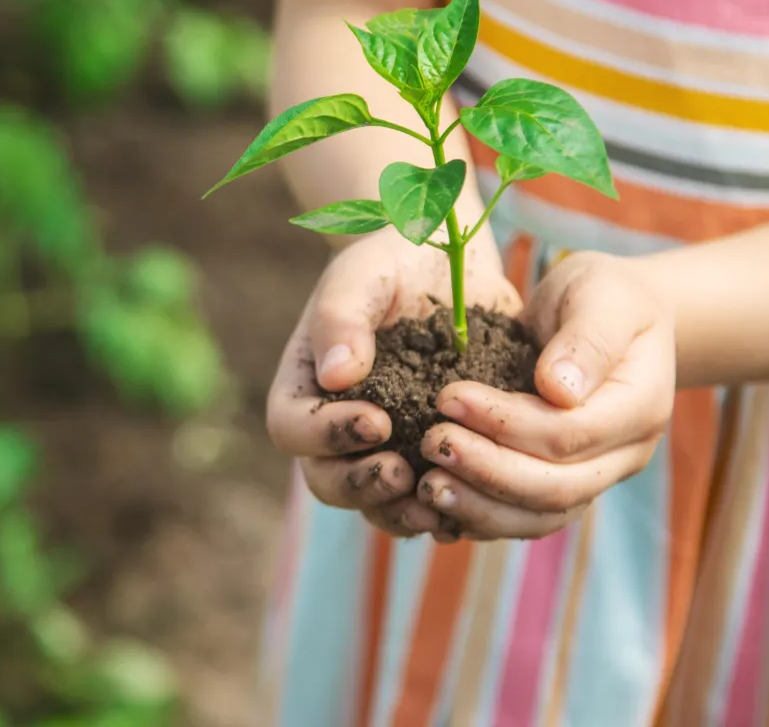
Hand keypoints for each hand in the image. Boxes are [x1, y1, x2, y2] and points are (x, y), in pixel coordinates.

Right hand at [266, 226, 521, 540]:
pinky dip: (446, 507)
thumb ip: (341, 317)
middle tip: (403, 471)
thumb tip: (336, 375)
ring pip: (376, 504)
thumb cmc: (393, 258)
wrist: (450, 263)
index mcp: (306, 384)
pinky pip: (427, 499)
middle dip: (362, 486)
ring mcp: (383, 447)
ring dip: (402, 511)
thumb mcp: (364, 273)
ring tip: (438, 500)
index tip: (376, 421)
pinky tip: (474, 498)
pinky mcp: (428, 453)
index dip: (327, 436)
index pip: (293, 429)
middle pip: (327, 480)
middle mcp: (335, 425)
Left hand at [416, 252, 675, 539]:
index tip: (448, 398)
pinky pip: (527, 517)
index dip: (505, 424)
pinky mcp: (568, 483)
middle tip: (430, 443)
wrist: (618, 315)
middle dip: (486, 470)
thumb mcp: (602, 293)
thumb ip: (586, 337)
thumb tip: (558, 390)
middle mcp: (625, 453)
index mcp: (639, 405)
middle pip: (555, 487)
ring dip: (481, 507)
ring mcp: (599, 475)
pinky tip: (440, 506)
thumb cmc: (606, 296)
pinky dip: (484, 517)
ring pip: (541, 515)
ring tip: (427, 487)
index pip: (568, 433)